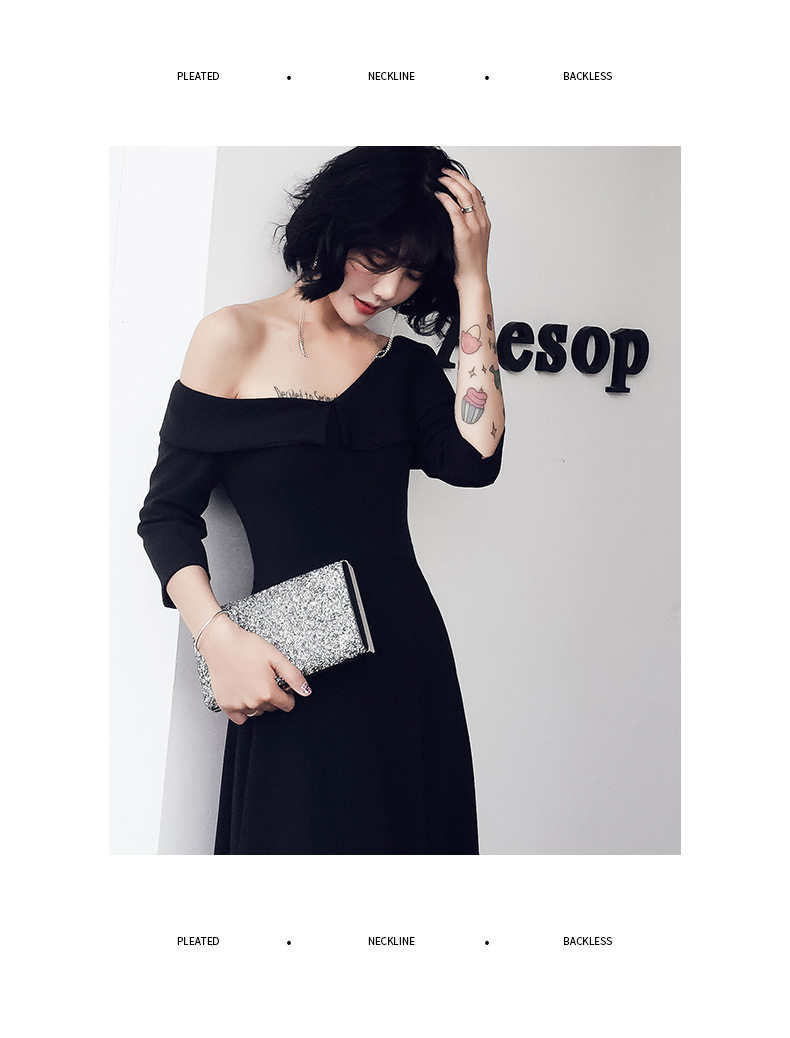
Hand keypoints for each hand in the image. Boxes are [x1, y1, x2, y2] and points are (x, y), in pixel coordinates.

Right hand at [198, 613, 311, 725]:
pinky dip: (244, 711)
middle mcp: (253, 702)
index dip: (288, 694)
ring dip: (259, 703)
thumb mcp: (276, 657)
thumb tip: (306, 692)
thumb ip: (293, 676)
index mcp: (268, 692)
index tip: (282, 685)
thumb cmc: (247, 647)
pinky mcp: (226, 705)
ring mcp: (238, 705)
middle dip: (273, 697)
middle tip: (266, 679)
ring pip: (257, 713)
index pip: (288, 705)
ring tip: (254, 684)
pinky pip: (240, 718)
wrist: (221, 643)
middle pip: (272, 708)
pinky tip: (243, 695)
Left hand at [433, 167, 490, 289]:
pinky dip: (445, 199)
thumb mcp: (471, 241)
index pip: (477, 194)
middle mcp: (482, 221)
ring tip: (440, 179)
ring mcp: (474, 227)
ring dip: (451, 184)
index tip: (454, 175)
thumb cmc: (469, 264)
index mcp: (485, 222)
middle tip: (444, 172)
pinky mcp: (464, 234)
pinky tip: (437, 194)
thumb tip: (454, 216)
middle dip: (457, 177)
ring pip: (464, 196)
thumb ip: (466, 226)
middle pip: (471, 190)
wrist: (473, 279)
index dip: (465, 181)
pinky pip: (454, 210)